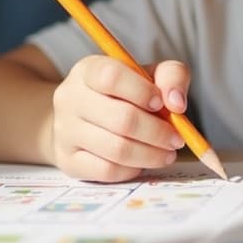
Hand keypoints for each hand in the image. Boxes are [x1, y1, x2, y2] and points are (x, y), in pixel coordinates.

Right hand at [48, 55, 188, 181]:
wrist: (79, 121)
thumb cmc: (121, 95)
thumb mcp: (147, 75)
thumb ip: (171, 76)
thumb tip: (177, 103)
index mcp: (87, 70)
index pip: (111, 77)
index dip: (142, 91)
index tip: (162, 104)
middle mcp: (69, 98)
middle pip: (120, 118)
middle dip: (157, 132)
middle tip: (176, 139)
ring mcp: (65, 132)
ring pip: (116, 149)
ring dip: (151, 154)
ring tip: (167, 153)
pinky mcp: (68, 161)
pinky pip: (107, 171)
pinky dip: (132, 169)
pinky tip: (142, 163)